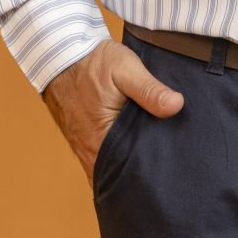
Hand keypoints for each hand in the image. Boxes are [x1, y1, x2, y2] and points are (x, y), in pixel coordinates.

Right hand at [41, 39, 184, 188]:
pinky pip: (106, 164)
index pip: (131, 176)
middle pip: (123, 179)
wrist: (61, 56)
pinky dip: (120, 164)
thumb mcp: (125, 69)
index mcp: (103, 142)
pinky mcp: (86, 146)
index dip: (151, 179)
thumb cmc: (93, 63)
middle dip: (144, 180)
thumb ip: (150, 90)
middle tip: (170, 176)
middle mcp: (92, 154)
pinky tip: (137, 158)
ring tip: (156, 171)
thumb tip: (176, 105)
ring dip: (131, 172)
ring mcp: (86, 152)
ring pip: (114, 173)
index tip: (171, 179)